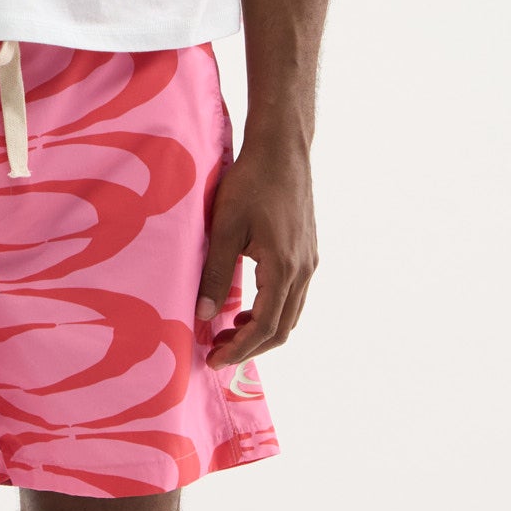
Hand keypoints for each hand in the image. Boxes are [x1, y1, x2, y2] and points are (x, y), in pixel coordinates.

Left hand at [194, 128, 317, 368]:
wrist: (283, 150)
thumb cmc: (251, 182)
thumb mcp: (224, 227)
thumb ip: (213, 273)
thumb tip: (201, 315)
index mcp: (283, 268)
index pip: (264, 327)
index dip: (239, 349)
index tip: (213, 360)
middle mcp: (303, 270)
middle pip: (282, 329)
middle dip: (250, 347)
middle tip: (217, 353)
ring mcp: (309, 262)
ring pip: (290, 314)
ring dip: (261, 331)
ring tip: (228, 334)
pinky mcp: (307, 252)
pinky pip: (293, 296)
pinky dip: (271, 312)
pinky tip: (246, 308)